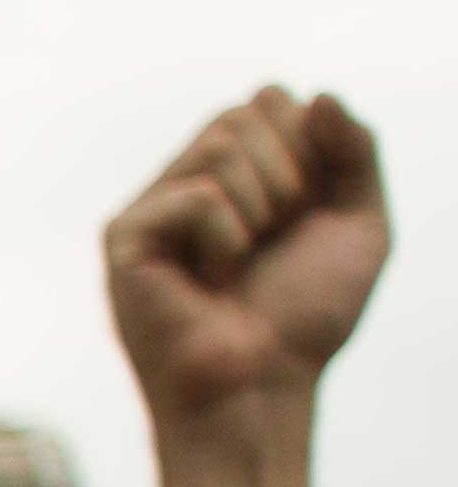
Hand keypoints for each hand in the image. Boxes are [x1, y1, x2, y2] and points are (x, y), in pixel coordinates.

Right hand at [109, 87, 389, 435]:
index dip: (309, 146)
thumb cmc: (304, 322)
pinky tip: (210, 281)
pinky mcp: (125, 238)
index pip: (271, 99)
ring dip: (260, 207)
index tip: (304, 215)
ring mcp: (152, 209)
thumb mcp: (360, 223)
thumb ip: (355, 150)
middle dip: (289, 173)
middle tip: (273, 241)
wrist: (263, 391)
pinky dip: (226, 238)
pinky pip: (197, 194)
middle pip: (246, 110)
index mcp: (237, 176)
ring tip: (241, 264)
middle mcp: (187, 183)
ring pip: (223, 142)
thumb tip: (312, 94)